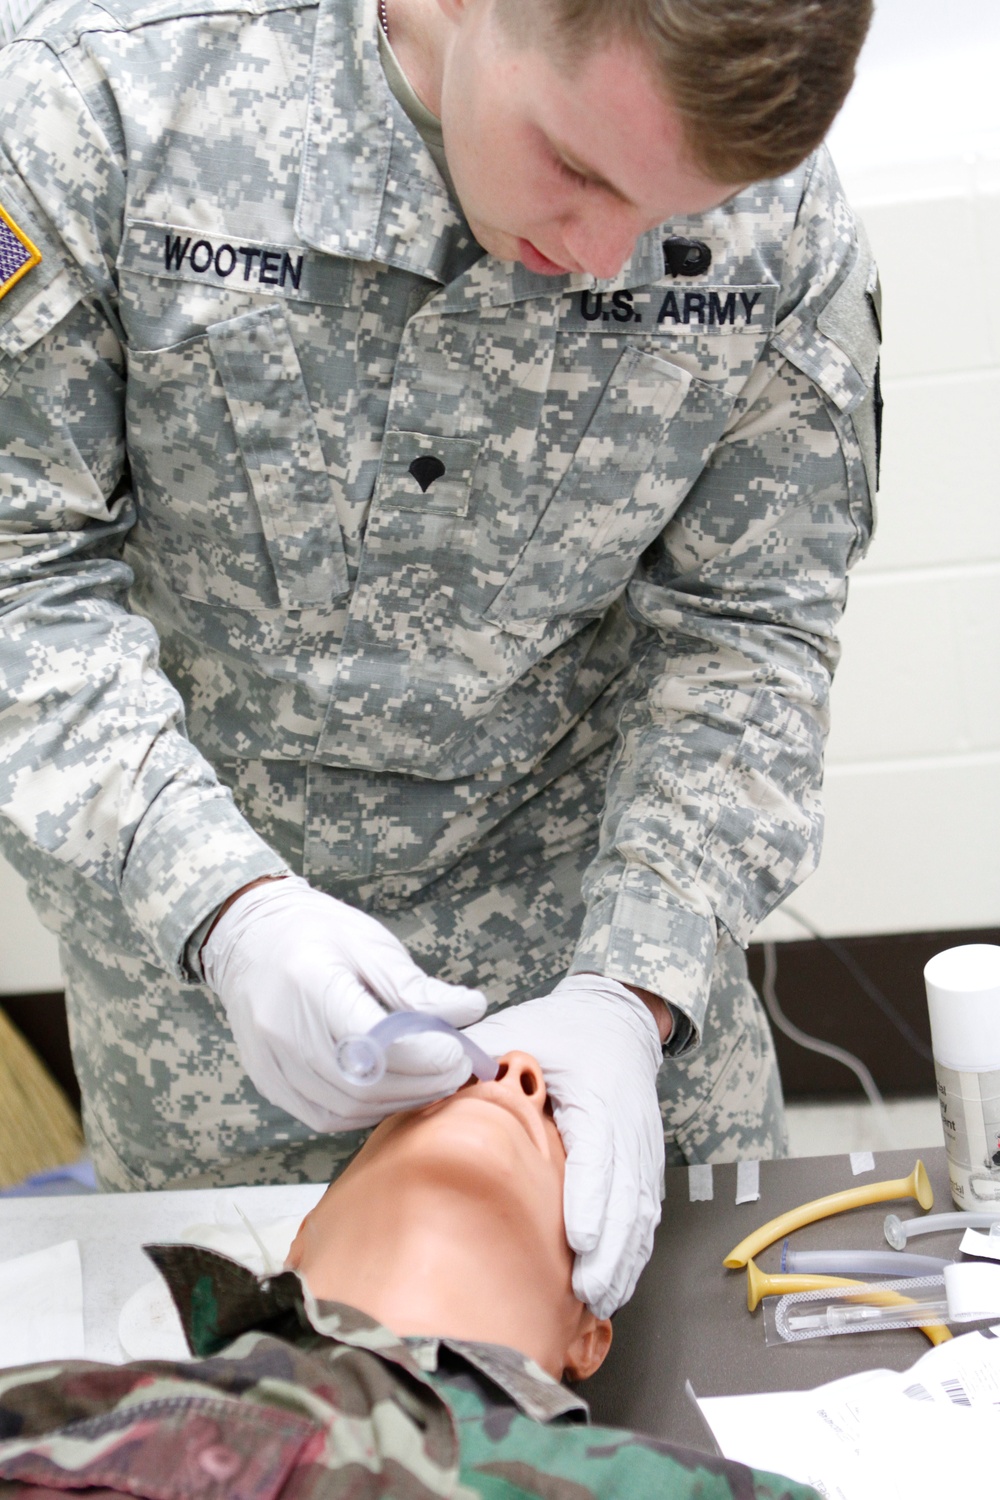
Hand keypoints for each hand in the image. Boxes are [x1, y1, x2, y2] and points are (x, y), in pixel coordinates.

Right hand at [202, 875, 486, 1130]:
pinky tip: (391, 1091)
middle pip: (362, 1084)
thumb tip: (470, 1012)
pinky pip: (323, 1115)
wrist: (249, 937)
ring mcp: (271, 1062)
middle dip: (420, 1084)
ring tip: (431, 1081)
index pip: (376, 1041)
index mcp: (310, 984)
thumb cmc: (315, 933)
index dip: (425, 1056)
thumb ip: (417, 986)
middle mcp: (283, 1031)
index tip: (459, 1051)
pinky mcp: (269, 1082)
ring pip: (345, 1108)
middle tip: (456, 1070)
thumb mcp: (370, 944)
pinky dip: (365, 1110)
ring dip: (397, 1102)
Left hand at [462, 973, 663, 1317]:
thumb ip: (477, 1054)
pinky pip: (643, 1216)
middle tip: (586, 1293)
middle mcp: (627, 1127)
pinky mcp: (645, 1164)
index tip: (580, 1238)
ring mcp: (641, 1149)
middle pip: (627, 1197)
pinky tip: (613, 1282)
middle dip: (611, 1250)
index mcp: (597, 1096)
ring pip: (640, 1214)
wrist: (617, 1021)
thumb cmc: (563, 1032)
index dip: (593, 1199)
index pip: (600, 1153)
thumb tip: (428, 1073)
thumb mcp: (520, 1030)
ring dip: (623, 1260)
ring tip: (599, 1300)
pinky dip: (632, 1252)